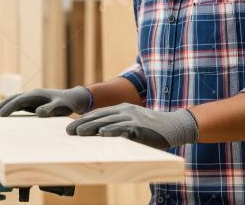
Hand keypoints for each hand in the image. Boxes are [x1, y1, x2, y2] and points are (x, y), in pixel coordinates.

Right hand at [0, 86, 91, 116]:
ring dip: (4, 106)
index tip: (0, 115)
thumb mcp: (60, 106)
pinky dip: (10, 108)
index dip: (9, 107)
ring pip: (14, 101)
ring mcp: (31, 98)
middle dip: (2, 105)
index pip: (19, 100)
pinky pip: (18, 105)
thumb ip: (50, 109)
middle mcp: (32, 94)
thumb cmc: (67, 103)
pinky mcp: (32, 102)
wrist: (72, 98)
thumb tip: (38, 113)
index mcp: (36, 94)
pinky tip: (4, 113)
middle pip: (13, 99)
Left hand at [66, 103, 198, 149]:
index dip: (84, 119)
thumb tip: (101, 133)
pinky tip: (103, 135)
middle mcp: (125, 111)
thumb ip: (119, 125)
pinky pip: (125, 129)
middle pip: (100, 117)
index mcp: (122, 109)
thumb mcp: (133, 123)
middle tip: (68, 131)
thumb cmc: (152, 127)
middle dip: (82, 124)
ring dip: (92, 127)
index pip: (99, 113)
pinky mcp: (141, 127)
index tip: (70, 127)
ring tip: (79, 133)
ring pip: (109, 122)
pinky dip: (113, 131)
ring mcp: (133, 118)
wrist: (175, 125)